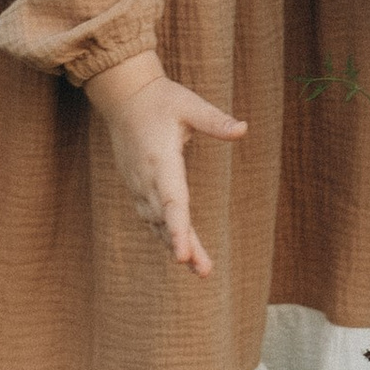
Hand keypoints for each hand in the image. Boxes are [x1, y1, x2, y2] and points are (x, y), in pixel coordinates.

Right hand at [83, 52, 243, 276]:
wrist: (124, 98)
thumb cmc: (162, 100)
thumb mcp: (190, 105)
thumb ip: (215, 120)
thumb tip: (244, 129)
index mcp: (160, 160)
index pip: (171, 201)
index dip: (178, 229)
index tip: (182, 256)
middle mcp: (146, 178)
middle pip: (166, 220)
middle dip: (183, 246)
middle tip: (203, 271)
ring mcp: (139, 185)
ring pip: (158, 223)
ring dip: (176, 245)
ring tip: (201, 269)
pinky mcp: (138, 187)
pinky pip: (152, 217)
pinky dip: (166, 234)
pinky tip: (182, 251)